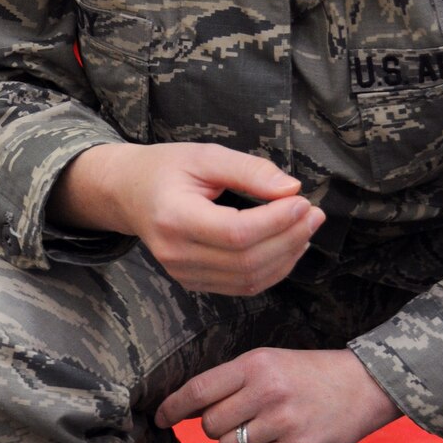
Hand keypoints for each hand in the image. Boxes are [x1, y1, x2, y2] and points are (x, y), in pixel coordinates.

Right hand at [52, 141, 324, 296]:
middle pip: (246, 260)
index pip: (236, 232)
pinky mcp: (193, 282)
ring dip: (286, 256)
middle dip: (289, 238)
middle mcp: (176, 253)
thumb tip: (291, 189)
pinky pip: (242, 286)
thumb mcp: (206, 156)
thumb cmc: (166, 169)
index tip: (302, 200)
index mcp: (174, 217)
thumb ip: (249, 170)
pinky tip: (288, 246)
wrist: (129, 194)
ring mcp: (183, 273)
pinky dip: (273, 270)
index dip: (276, 221)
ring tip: (306, 227)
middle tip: (313, 213)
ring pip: (249, 278)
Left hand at [156, 348, 400, 442]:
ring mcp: (283, 422)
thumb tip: (189, 409)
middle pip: (211, 425)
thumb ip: (232, 382)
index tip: (160, 419)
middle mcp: (266, 392)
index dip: (174, 408)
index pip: (199, 390)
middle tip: (242, 420)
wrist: (364, 386)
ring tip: (265, 430)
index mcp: (255, 365)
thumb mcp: (270, 363)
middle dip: (217, 428)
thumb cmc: (310, 375)